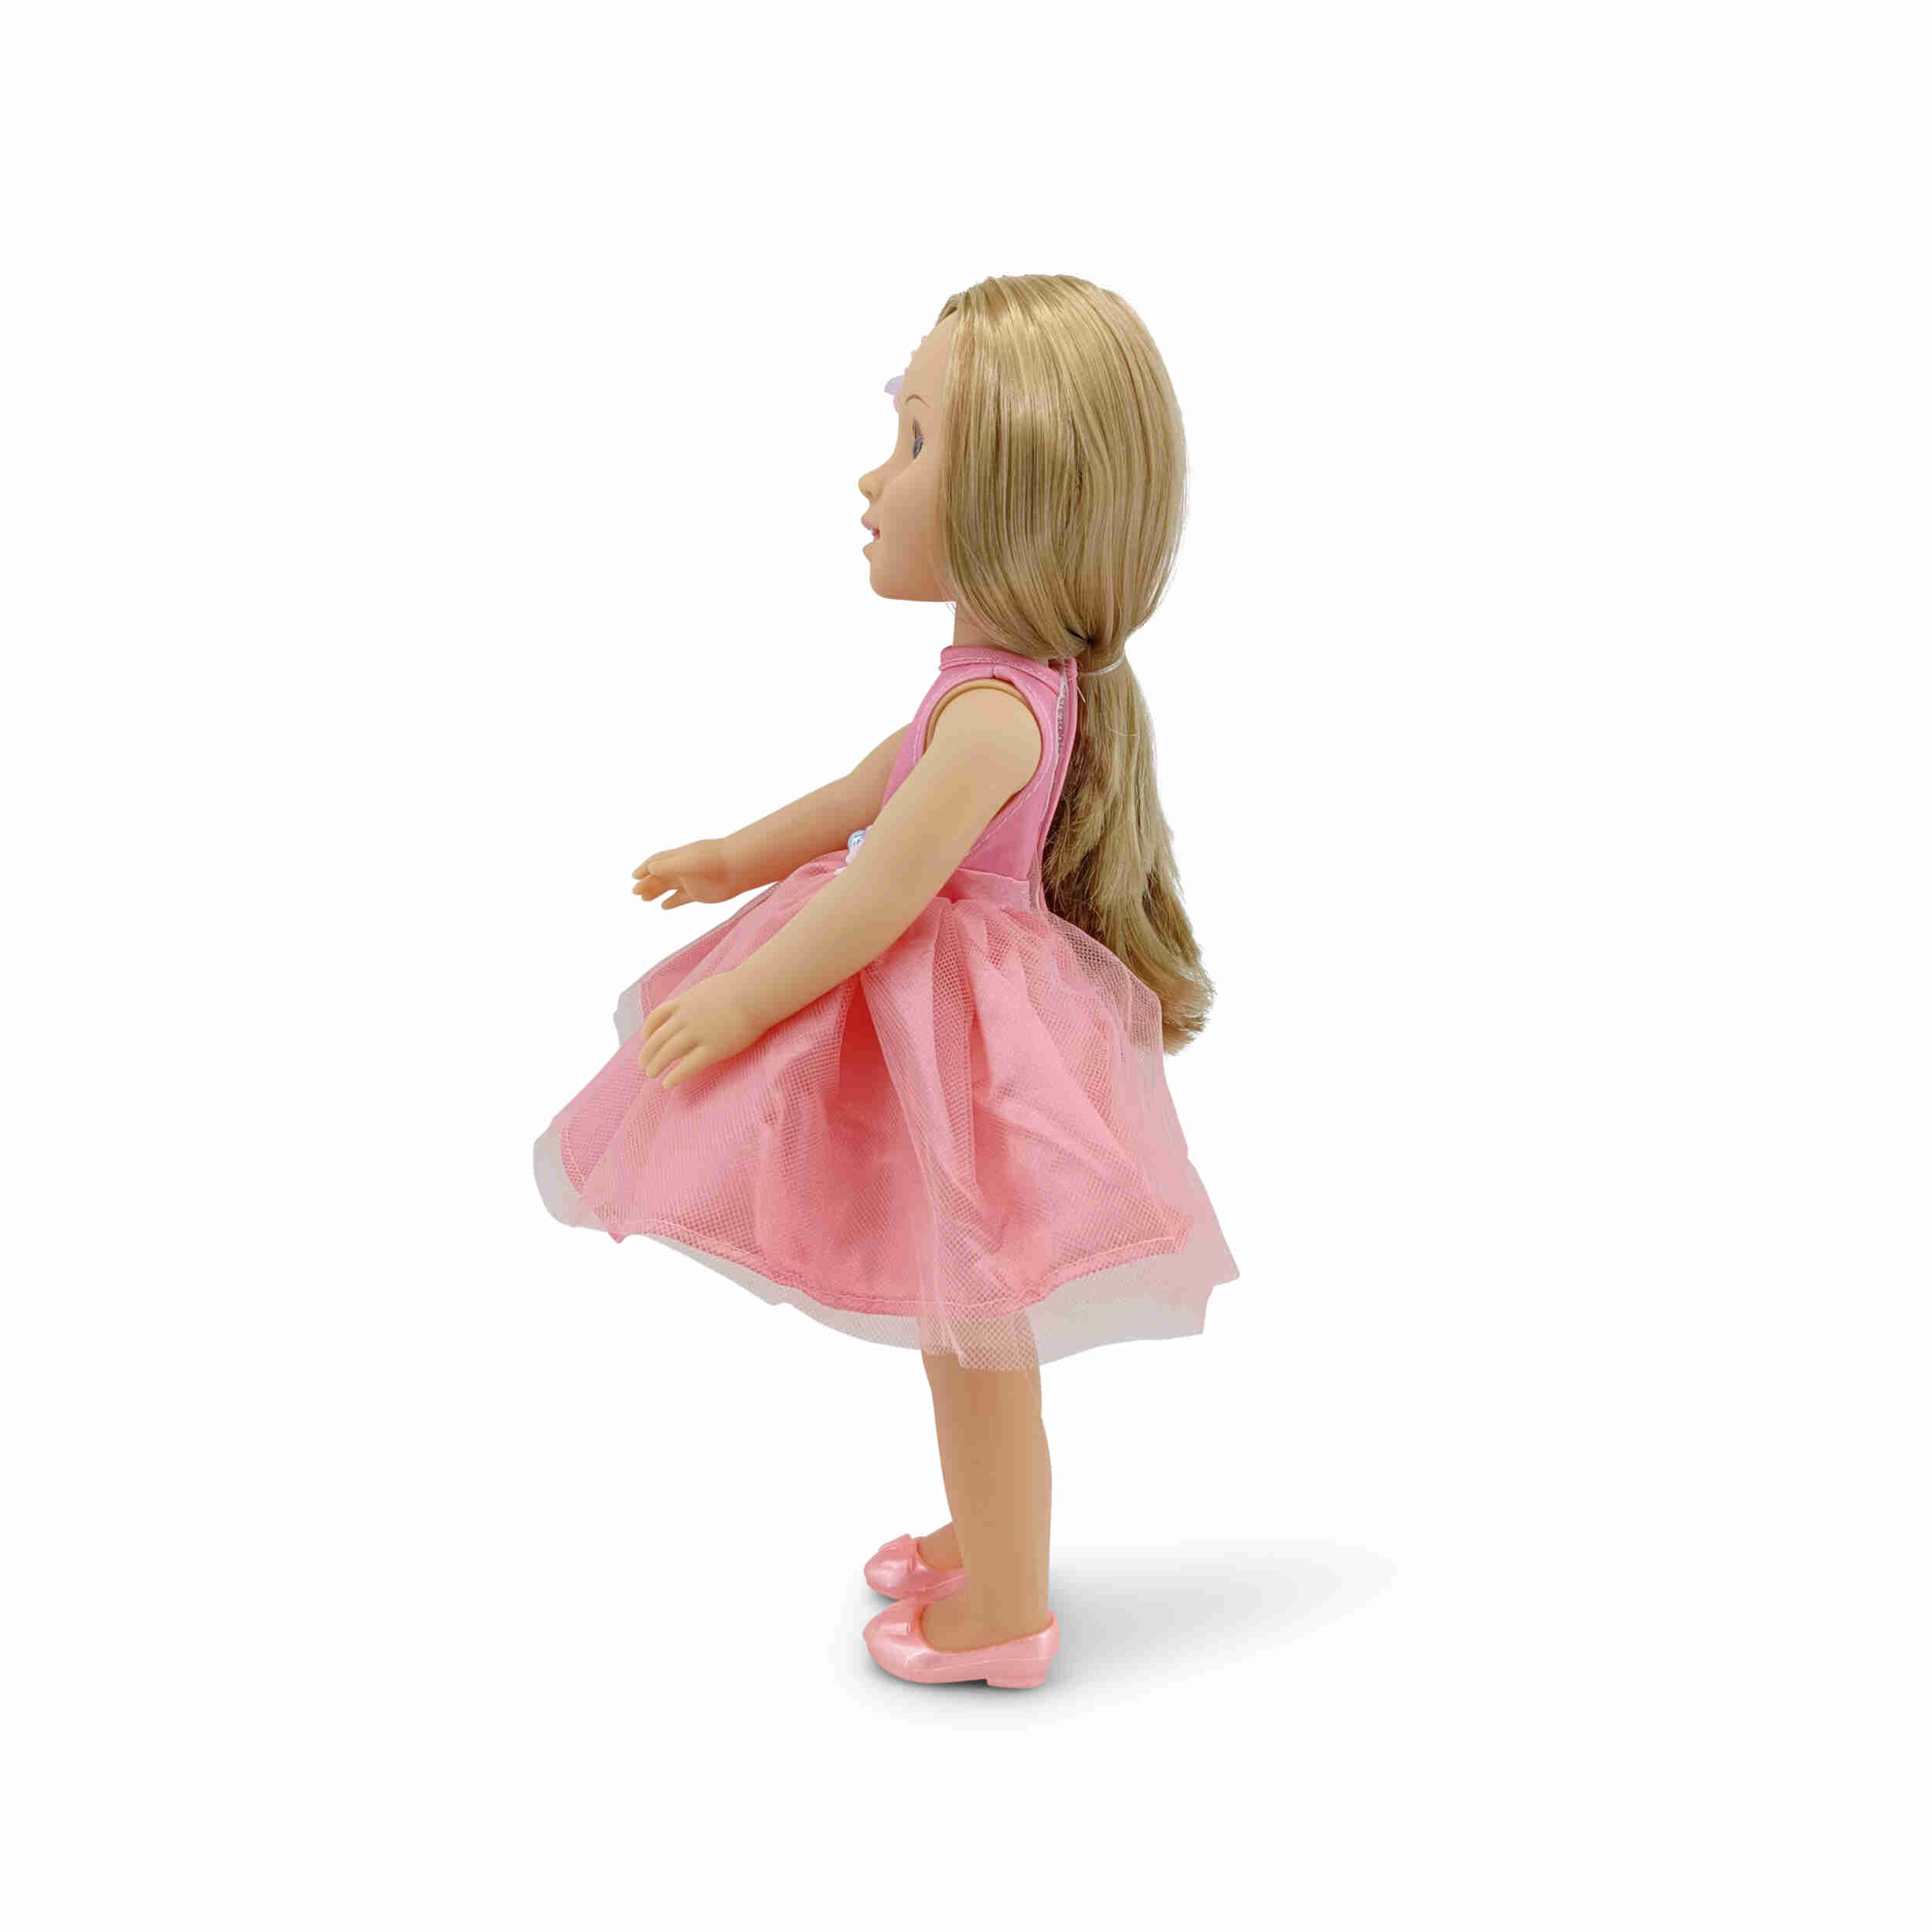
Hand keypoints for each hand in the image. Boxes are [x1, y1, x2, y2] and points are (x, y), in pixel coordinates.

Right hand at [632, 839, 741, 907]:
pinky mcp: (700, 893)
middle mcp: (683, 868)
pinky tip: (662, 907)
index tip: (634, 877)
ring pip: (669, 887)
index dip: (644, 868)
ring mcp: (691, 880)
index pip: (657, 861)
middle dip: (647, 883)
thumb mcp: (687, 862)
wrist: (738, 868)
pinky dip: (672, 902)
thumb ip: (668, 866)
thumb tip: (650, 869)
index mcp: (679, 857)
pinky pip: (682, 898)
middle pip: (660, 876)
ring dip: (656, 892)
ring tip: (644, 899)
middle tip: (635, 893)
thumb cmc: (713, 861)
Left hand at [637, 970, 765, 1090]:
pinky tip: (667, 1084)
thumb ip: (699, 998)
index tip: (643, 1039)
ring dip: (656, 1065)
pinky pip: (688, 1066)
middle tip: (643, 1065)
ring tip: (651, 1075)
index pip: (657, 1017)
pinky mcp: (713, 1049)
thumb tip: (699, 1001)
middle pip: (659, 1038)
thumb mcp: (710, 987)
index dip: (648, 1030)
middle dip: (648, 1052)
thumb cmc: (742, 987)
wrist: (757, 992)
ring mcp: (698, 1034)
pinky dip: (675, 1076)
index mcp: (685, 1002)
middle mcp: (686, 1018)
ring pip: (668, 1053)